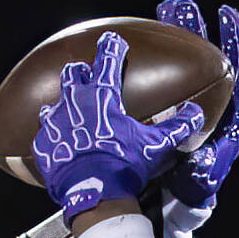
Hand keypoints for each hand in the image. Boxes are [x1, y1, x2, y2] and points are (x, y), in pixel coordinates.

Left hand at [33, 31, 204, 223]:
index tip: (113, 42)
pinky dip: (52, 141)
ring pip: (52, 104)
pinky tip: (60, 148)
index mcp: (102, 95)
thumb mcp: (154, 146)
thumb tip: (195, 114)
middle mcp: (74, 102)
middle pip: (73, 74)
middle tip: (87, 79)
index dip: (112, 47)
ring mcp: (54, 123)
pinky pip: (44, 138)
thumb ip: (176, 127)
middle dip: (80, 74)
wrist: (94, 195)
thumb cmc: (124, 166)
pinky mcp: (43, 146)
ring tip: (70, 117)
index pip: (108, 59)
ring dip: (62, 108)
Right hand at [153, 0, 238, 237]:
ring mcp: (205, 99)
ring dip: (196, 30)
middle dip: (229, 35)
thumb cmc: (193, 186)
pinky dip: (177, 45)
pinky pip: (184, 65)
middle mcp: (223, 106)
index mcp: (234, 124)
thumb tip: (204, 164)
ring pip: (205, 56)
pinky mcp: (185, 96)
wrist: (179, 190)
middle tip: (222, 11)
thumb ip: (205, 172)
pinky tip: (163, 28)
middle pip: (230, 62)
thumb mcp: (201, 181)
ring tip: (181, 8)